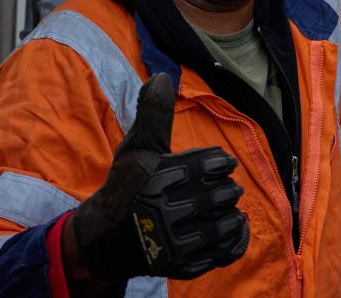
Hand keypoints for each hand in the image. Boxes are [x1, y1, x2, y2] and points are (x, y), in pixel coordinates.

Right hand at [68, 74, 248, 283]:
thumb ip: (153, 114)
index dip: (219, 163)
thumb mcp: (137, 148)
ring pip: (228, 222)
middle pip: (224, 193)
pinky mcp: (183, 265)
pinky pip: (226, 252)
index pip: (216, 164)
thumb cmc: (126, 187)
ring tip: (219, 209)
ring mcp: (176, 242)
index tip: (215, 166)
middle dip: (223, 189)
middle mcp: (169, 210)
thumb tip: (161, 76)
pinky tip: (231, 229)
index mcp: (162, 177)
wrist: (105, 238)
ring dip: (230, 214)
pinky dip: (235, 240)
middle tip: (215, 190)